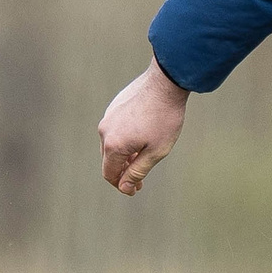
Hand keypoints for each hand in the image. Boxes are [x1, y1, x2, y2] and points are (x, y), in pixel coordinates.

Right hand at [97, 59, 189, 195]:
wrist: (166, 83)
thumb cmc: (164, 119)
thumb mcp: (156, 152)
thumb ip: (137, 171)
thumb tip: (124, 187)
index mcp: (113, 145)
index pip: (109, 174)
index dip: (121, 185)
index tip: (135, 189)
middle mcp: (105, 130)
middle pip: (109, 160)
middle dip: (123, 171)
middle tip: (140, 178)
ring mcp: (108, 116)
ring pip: (111, 143)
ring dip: (124, 155)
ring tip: (142, 157)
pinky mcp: (114, 106)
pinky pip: (115, 129)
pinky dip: (124, 139)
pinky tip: (141, 137)